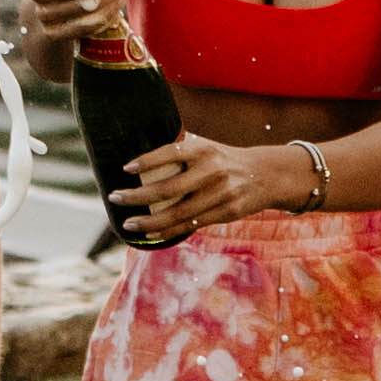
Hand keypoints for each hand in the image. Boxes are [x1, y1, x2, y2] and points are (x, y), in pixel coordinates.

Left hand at [112, 133, 304, 244]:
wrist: (266, 174)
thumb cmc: (223, 160)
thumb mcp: (206, 147)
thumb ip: (180, 150)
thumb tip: (140, 159)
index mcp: (204, 149)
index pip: (170, 152)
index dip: (147, 161)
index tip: (125, 168)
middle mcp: (212, 170)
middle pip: (169, 188)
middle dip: (138, 196)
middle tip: (115, 197)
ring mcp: (220, 193)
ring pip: (178, 213)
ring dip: (149, 221)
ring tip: (128, 223)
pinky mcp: (226, 212)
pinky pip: (192, 225)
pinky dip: (168, 231)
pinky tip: (150, 234)